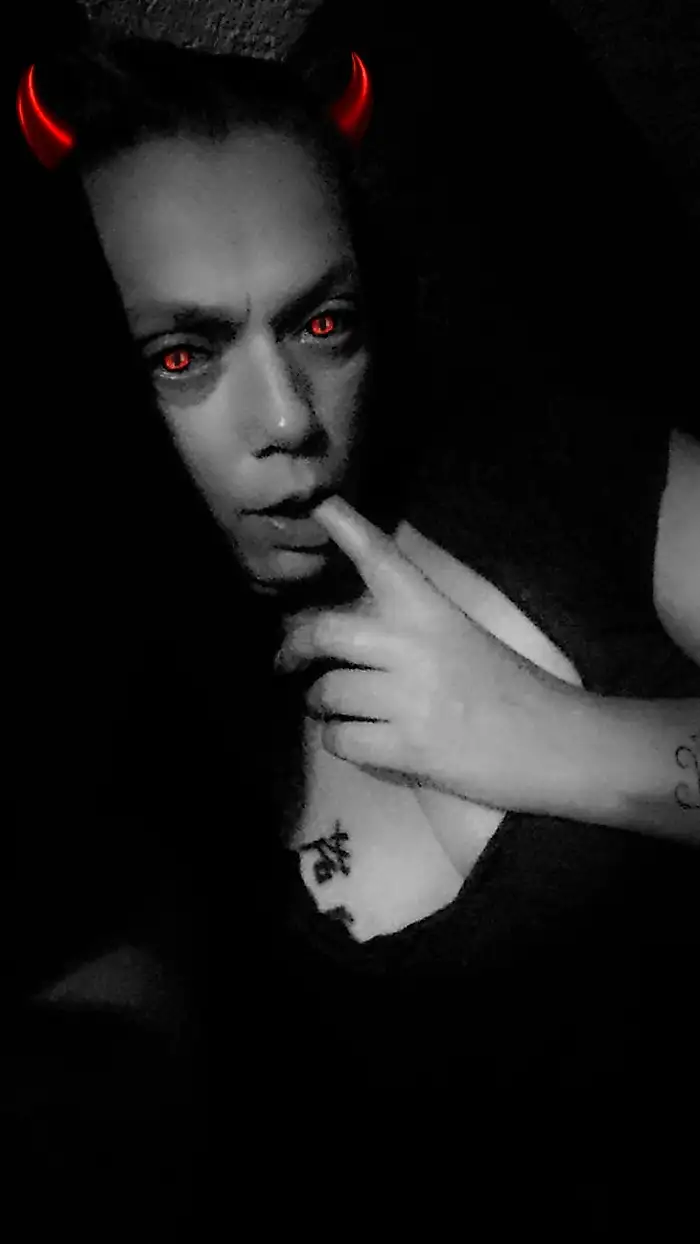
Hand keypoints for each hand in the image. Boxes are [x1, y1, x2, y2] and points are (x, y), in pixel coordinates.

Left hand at [275, 497, 566, 808]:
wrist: (553, 745)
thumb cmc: (509, 688)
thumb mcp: (461, 635)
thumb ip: (410, 624)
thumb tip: (343, 628)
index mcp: (433, 611)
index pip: (382, 559)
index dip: (347, 529)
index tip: (320, 504)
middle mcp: (415, 646)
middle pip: (325, 631)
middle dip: (294, 646)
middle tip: (286, 658)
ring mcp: (408, 697)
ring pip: (328, 691)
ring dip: (320, 702)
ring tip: (332, 707)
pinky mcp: (406, 745)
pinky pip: (340, 737)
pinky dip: (339, 738)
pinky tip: (355, 736)